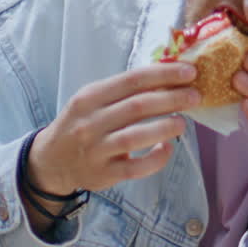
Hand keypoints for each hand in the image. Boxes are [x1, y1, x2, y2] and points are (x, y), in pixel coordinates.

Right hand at [28, 63, 198, 196]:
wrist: (52, 160)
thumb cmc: (81, 124)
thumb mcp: (93, 100)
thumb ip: (124, 90)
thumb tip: (169, 76)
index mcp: (90, 97)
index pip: (132, 80)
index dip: (163, 74)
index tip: (189, 72)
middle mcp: (91, 122)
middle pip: (137, 106)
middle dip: (172, 98)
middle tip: (195, 96)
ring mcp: (96, 149)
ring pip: (136, 136)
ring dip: (165, 127)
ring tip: (182, 122)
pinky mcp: (104, 174)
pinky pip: (136, 168)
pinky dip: (156, 158)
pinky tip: (167, 148)